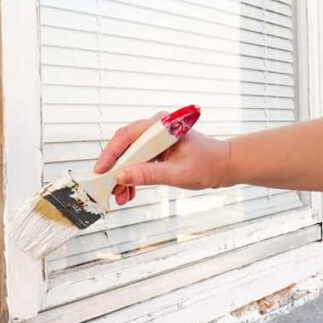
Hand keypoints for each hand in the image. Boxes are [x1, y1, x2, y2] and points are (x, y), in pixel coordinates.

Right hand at [94, 111, 232, 205]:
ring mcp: (155, 138)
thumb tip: (122, 177)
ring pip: (129, 155)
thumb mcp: (177, 174)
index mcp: (162, 126)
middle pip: (125, 146)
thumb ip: (149, 175)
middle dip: (115, 169)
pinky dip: (132, 176)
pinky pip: (137, 161)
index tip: (100, 171)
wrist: (222, 166)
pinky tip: (130, 192)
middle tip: (108, 189)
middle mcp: (156, 128)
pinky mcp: (156, 149)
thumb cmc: (207, 165)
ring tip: (120, 196)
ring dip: (123, 176)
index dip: (110, 154)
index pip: (127, 136)